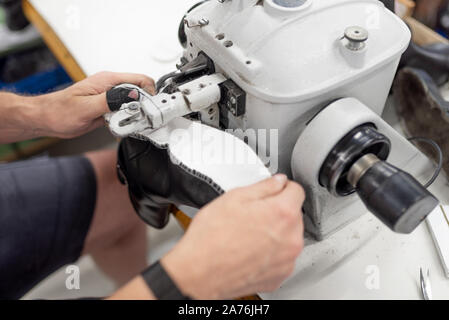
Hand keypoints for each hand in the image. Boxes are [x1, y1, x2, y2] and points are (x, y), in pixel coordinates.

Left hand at [35, 72, 154, 138]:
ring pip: (133, 104)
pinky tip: (118, 126)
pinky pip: (123, 113)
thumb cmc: (59, 111)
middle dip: (142, 107)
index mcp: (107, 80)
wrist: (46, 119)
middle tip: (138, 119)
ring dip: (133, 115)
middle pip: (139, 92)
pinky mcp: (107, 108)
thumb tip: (132, 96)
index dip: (149, 93)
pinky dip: (125, 121)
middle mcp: (110, 87)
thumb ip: (111, 100)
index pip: (139, 79)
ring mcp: (109, 98)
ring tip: (125, 123)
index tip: (150, 107)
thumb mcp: (86, 107)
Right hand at [161, 175, 304, 299]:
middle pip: (293, 214)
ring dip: (276, 233)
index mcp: (283, 213)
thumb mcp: (234, 198)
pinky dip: (271, 253)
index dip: (282, 187)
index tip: (274, 190)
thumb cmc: (211, 238)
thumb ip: (263, 186)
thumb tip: (277, 182)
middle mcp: (291, 238)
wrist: (199, 273)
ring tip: (249, 234)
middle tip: (252, 214)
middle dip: (277, 211)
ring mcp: (287, 260)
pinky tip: (250, 250)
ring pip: (289, 237)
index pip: (297, 190)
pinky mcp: (280, 276)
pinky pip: (282, 257)